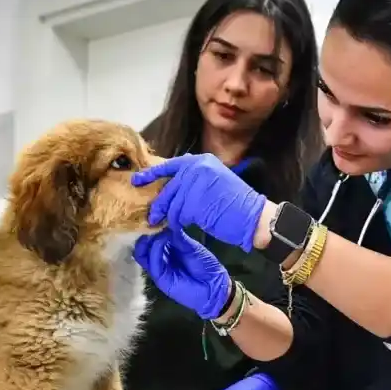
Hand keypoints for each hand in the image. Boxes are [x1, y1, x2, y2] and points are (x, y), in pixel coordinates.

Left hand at [131, 153, 266, 251]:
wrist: (254, 217)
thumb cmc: (234, 205)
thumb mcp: (213, 183)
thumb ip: (192, 181)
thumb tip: (169, 187)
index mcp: (201, 161)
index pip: (170, 165)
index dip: (151, 173)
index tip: (137, 180)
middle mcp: (197, 167)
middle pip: (168, 187)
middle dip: (159, 203)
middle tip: (151, 216)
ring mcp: (196, 183)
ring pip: (172, 202)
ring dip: (168, 216)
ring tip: (164, 225)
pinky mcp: (195, 201)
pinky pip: (178, 214)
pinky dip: (175, 223)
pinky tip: (178, 229)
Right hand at [133, 229, 230, 319]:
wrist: (214, 287)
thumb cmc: (205, 266)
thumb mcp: (191, 247)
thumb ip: (177, 236)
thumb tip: (164, 221)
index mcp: (167, 249)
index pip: (151, 237)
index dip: (150, 226)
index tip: (153, 214)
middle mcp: (160, 258)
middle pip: (143, 245)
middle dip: (145, 231)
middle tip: (151, 220)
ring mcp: (158, 268)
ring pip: (142, 254)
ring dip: (147, 240)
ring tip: (155, 229)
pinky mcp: (160, 279)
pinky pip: (152, 263)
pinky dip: (155, 249)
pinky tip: (162, 239)